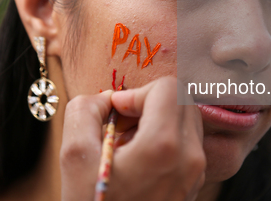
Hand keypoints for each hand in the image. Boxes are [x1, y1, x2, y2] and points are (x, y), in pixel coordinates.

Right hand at [60, 77, 205, 200]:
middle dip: (150, 102)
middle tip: (123, 125)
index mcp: (165, 146)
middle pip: (183, 99)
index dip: (136, 92)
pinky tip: (139, 159)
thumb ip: (86, 109)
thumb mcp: (74, 156)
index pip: (168, 87)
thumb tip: (108, 98)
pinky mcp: (194, 183)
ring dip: (159, 119)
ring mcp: (196, 173)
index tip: (116, 113)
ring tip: (129, 143)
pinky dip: (166, 138)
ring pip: (187, 119)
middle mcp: (190, 157)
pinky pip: (188, 142)